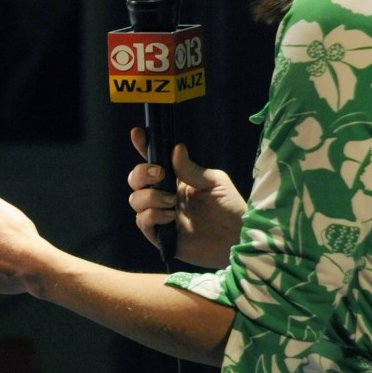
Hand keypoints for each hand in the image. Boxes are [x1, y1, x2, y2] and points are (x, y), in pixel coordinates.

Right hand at [127, 129, 245, 268]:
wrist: (237, 238)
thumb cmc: (230, 209)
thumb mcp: (215, 183)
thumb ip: (192, 169)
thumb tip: (176, 149)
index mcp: (175, 180)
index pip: (153, 161)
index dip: (142, 146)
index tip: (138, 134)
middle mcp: (163, 195)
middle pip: (135, 179)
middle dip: (142, 172)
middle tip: (160, 173)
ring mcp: (159, 215)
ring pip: (135, 199)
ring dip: (150, 196)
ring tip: (172, 202)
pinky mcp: (159, 235)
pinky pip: (142, 221)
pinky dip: (153, 215)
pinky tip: (171, 217)